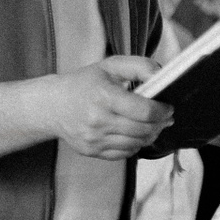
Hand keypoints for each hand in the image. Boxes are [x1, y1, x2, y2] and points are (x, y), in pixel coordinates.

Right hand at [41, 55, 171, 159]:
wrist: (51, 106)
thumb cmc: (84, 84)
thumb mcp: (110, 66)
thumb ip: (140, 66)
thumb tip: (162, 76)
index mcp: (104, 96)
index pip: (145, 111)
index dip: (163, 110)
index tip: (168, 107)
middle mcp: (98, 120)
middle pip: (144, 130)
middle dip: (160, 124)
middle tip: (163, 117)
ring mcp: (94, 139)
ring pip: (137, 144)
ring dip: (150, 135)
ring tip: (150, 125)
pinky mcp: (92, 151)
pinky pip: (124, 154)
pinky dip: (134, 145)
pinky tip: (133, 134)